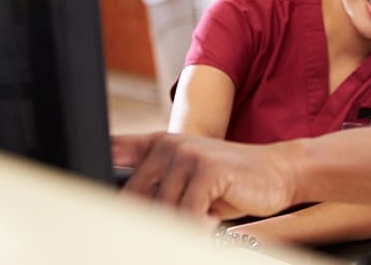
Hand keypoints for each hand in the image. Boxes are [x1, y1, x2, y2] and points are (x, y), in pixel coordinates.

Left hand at [111, 132, 294, 220]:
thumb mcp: (186, 180)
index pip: (112, 157)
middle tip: (183, 222)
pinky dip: (199, 226)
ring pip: (162, 211)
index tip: (94, 208)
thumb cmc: (229, 182)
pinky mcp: (207, 169)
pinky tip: (213, 220)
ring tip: (205, 218)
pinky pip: (187, 214)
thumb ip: (154, 186)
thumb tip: (113, 212)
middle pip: (135, 200)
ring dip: (182, 225)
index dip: (97, 182)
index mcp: (157, 145)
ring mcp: (187, 154)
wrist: (276, 172)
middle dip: (152, 220)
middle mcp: (167, 144)